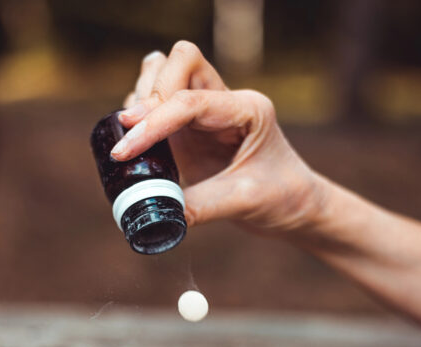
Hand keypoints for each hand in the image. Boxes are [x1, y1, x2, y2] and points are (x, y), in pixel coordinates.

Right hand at [111, 41, 328, 234]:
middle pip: (179, 62)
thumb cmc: (283, 198)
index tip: (125, 149)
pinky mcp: (190, 128)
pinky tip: (138, 143)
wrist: (295, 207)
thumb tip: (157, 210)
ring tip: (133, 138)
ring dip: (142, 97)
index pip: (191, 100)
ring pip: (164, 72)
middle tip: (130, 138)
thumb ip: (201, 206)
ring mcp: (205, 112)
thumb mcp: (245, 203)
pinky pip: (156, 101)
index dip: (153, 121)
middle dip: (149, 95)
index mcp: (247, 110)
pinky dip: (139, 114)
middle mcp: (225, 101)